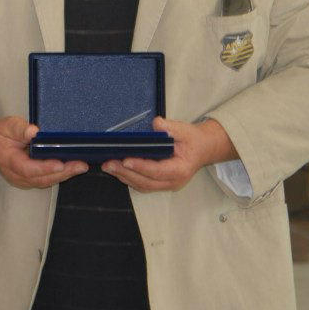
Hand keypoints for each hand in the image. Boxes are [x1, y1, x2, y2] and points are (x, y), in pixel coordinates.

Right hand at [0, 115, 86, 188]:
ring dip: (64, 175)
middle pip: (41, 179)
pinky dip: (60, 174)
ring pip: (46, 181)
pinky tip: (72, 168)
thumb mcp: (8, 125)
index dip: (45, 168)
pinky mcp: (30, 179)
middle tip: (80, 165)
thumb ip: (20, 128)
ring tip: (80, 166)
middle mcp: (16, 175)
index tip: (60, 163)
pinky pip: (46, 180)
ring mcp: (23, 179)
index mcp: (9, 161)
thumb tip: (34, 131)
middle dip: (62, 173)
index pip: (28, 168)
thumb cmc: (1, 133)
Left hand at [102, 117, 234, 192]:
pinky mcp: (159, 183)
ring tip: (107, 166)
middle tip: (108, 164)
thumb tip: (157, 124)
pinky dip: (128, 177)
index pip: (158, 171)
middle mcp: (173, 181)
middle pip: (146, 182)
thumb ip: (171, 128)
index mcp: (180, 170)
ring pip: (142, 185)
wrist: (201, 149)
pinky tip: (115, 169)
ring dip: (123, 177)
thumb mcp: (184, 130)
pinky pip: (141, 184)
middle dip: (125, 173)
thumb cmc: (192, 140)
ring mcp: (166, 184)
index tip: (125, 160)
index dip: (141, 166)